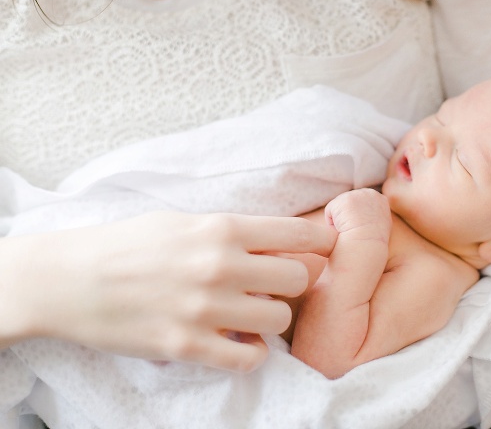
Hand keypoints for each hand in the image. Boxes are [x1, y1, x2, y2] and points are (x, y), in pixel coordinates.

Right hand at [5, 211, 336, 371]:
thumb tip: (281, 243)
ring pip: (279, 319)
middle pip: (300, 278)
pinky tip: (239, 342)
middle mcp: (220, 265)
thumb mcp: (185, 222)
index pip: (300, 233)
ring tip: (250, 314)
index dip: (324, 241)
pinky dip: (252, 352)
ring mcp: (205, 308)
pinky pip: (249, 357)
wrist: (71, 279)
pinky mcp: (187, 345)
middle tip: (274, 287)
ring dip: (271, 319)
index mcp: (222, 228)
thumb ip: (234, 232)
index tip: (329, 248)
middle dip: (294, 283)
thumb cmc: (129, 244)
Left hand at [324, 188, 390, 241]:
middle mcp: (367, 193)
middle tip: (352, 229)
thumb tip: (369, 215)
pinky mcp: (340, 201)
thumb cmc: (373, 241)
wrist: (366, 243)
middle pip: (350, 201)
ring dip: (340, 219)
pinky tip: (339, 230)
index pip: (364, 202)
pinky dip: (331, 222)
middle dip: (348, 214)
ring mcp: (353, 195)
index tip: (359, 226)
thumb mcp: (382, 224)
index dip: (358, 214)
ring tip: (347, 231)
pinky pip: (330, 211)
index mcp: (380, 199)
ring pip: (340, 206)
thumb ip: (376, 215)